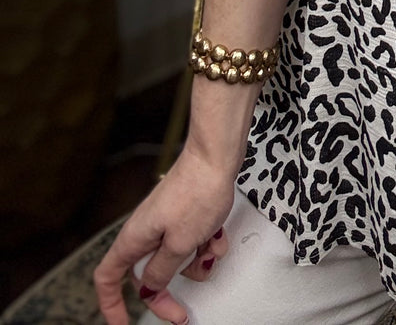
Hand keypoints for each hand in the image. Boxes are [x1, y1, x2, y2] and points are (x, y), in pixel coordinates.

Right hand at [93, 147, 236, 324]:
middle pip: (148, 275)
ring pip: (175, 260)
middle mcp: (146, 231)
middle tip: (180, 313)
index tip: (121, 324)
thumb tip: (150, 288)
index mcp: (134, 239)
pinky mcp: (185, 215)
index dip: (110, 305)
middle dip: (167, 292)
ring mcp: (166, 223)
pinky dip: (206, 243)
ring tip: (208, 247)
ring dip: (195, 261)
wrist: (217, 157)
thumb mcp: (179, 244)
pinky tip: (216, 235)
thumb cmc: (197, 191)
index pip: (107, 279)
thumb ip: (162, 271)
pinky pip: (192, 243)